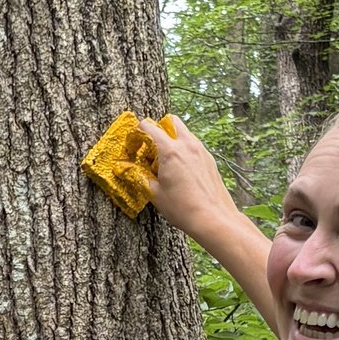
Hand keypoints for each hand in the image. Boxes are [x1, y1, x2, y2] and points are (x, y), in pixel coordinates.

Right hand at [137, 112, 238, 240]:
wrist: (213, 219)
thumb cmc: (183, 208)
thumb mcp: (154, 193)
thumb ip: (138, 176)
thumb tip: (125, 168)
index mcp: (170, 151)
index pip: (149, 127)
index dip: (137, 134)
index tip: (134, 146)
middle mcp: (187, 145)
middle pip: (171, 121)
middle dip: (159, 129)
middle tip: (151, 148)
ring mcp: (201, 151)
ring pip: (184, 132)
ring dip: (172, 139)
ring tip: (165, 162)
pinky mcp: (210, 159)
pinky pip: (193, 145)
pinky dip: (184, 150)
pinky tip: (180, 171)